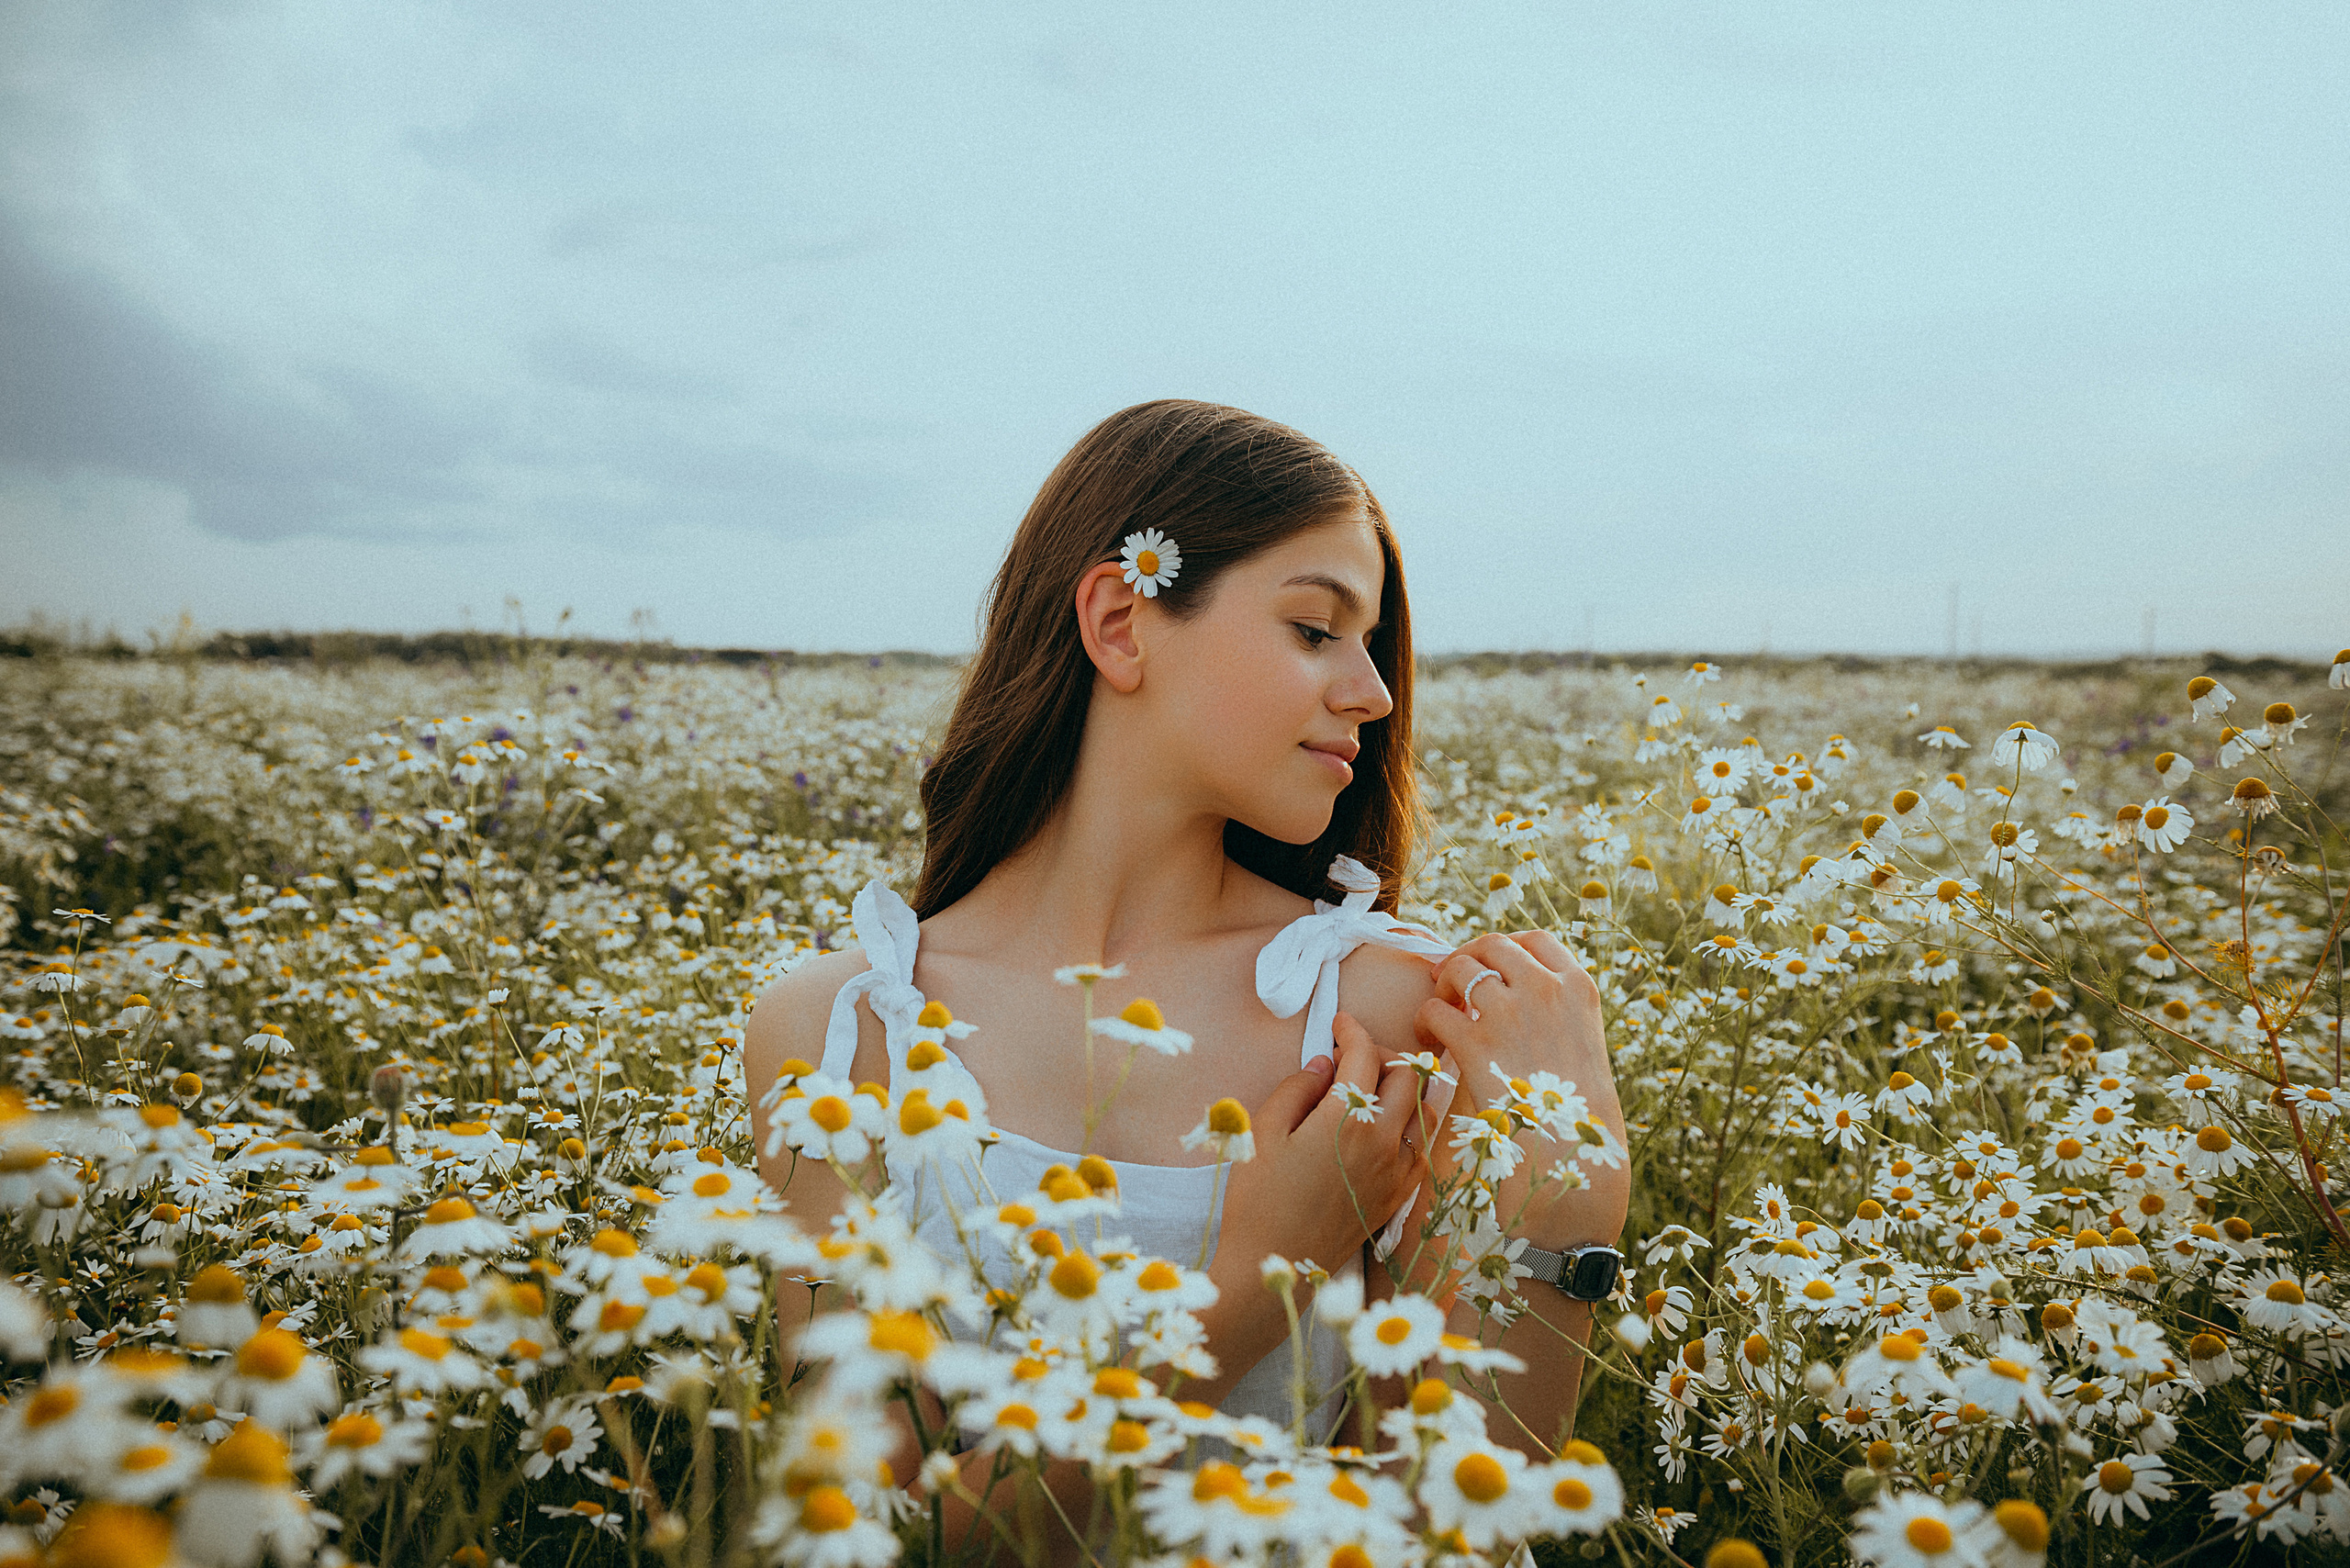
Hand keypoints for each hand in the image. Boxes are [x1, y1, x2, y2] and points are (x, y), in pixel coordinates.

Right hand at [1215, 1011, 1424, 1275]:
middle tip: (1351, 1057)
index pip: (1365, 1055)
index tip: (1338, 1023)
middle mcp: (1384, 1141)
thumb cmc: (1258, 1198)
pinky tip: (1379, 1131)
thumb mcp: (1264, 1131)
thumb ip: (1297, 1088)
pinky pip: (1420, 1147)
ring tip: (1368, 1092)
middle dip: (1381, 1055)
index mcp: (1348, 1119)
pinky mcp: (1399, 1196)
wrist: (1273, 1264)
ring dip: (1402, 1090)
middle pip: (1408, 1075)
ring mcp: (1397, 1171)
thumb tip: (1325, 1065)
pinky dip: (1407, 1128)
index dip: (1351, 1030)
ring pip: (1424, 1109)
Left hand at [1414, 930, 1608, 1098]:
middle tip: (1450, 982)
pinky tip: (1430, 1040)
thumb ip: (1554, 1006)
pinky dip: (1424, 1021)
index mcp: (1577, 986)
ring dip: (1443, 986)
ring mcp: (1510, 1013)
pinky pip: (1434, 1011)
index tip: (1490, 965)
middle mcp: (1545, 989)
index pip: (1535, 940)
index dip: (1505, 947)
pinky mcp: (1477, 1043)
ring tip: (1441, 1011)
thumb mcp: (1581, 1037)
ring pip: (1459, 969)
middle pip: (1492, 946)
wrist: (1572, 1142)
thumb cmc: (1575, 1099)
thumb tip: (1511, 985)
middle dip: (1467, 958)